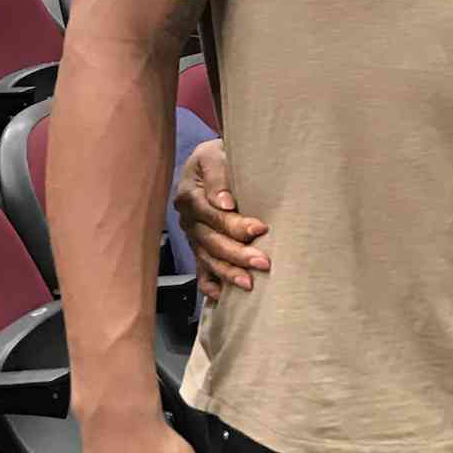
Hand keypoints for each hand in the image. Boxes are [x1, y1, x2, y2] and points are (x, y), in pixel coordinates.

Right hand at [173, 137, 268, 301]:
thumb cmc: (220, 156)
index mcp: (189, 196)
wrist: (215, 161)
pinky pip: (201, 270)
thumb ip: (218, 176)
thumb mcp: (216, 155)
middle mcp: (188, 220)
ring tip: (250, 284)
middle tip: (263, 262)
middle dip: (237, 254)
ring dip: (228, 273)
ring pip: (208, 259)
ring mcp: (193, 236)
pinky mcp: (200, 248)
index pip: (211, 215)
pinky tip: (222, 297)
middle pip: (211, 241)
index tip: (260, 229)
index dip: (234, 224)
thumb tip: (224, 203)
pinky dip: (210, 285)